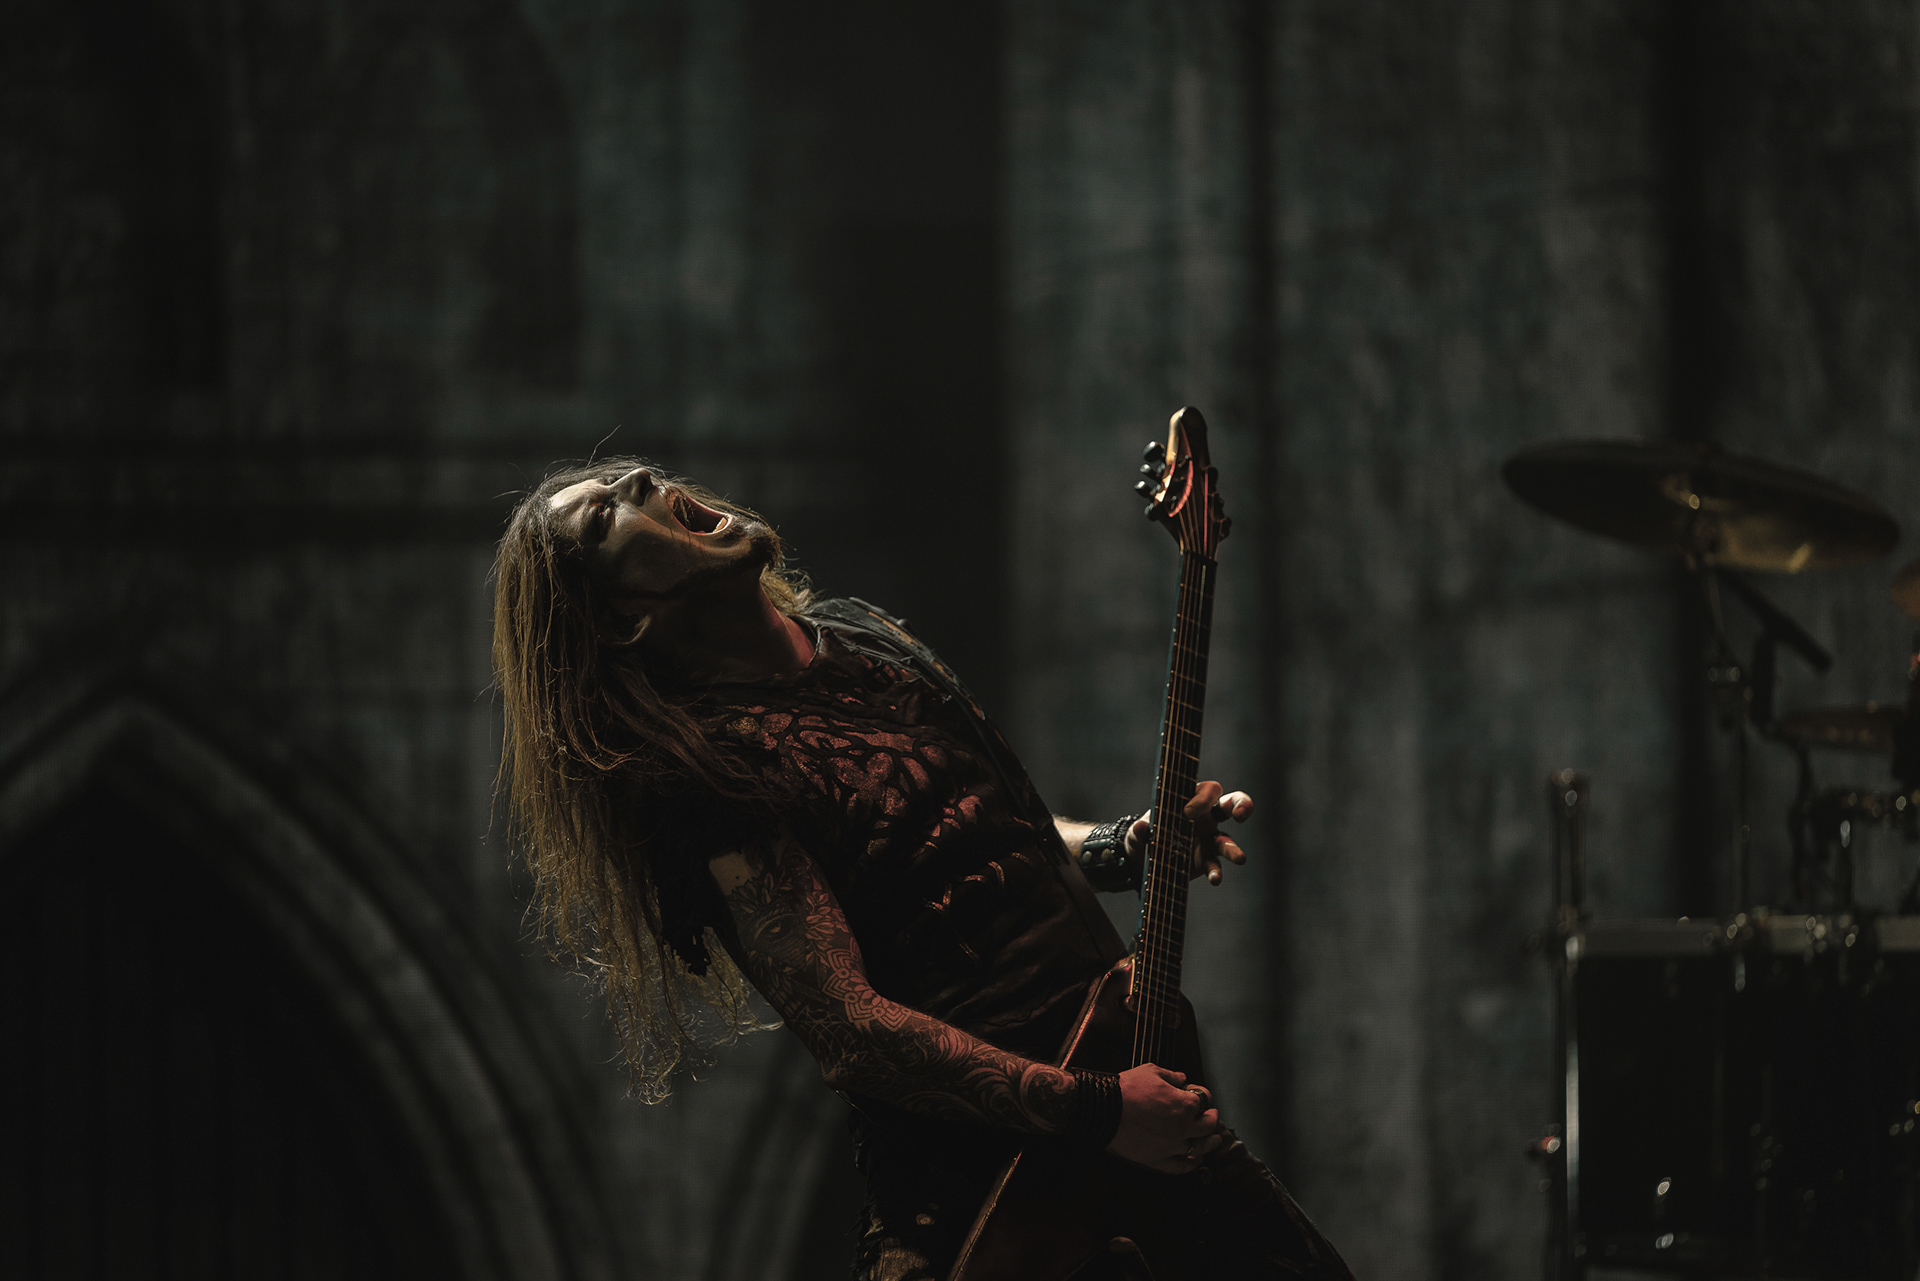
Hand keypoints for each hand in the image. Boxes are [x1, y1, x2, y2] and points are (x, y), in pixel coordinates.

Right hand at [1105, 1065, 1222, 1172]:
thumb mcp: (1151, 1071)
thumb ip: (1171, 1076)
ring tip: (1214, 1140)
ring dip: (1210, 1143)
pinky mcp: (1158, 1160)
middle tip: (1211, 1116)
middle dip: (1211, 1118)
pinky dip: (1191, 1164)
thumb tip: (1181, 1078)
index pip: (1204, 1099)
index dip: (1202, 1095)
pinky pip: (1181, 1166)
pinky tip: (1196, 1160)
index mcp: (1184, 1104)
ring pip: (1200, 1147)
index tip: (1198, 1095)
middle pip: (1208, 1125)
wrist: (1104, 1109)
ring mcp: (1172, 1146)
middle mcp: (1183, 1127)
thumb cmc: (1126, 1089)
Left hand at [1125, 781, 1252, 884]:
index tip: (1186, 814)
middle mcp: (1204, 817)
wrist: (1141, 861)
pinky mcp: (1204, 860)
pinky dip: (1215, 872)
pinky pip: (1214, 864)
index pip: (1207, 790)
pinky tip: (1215, 879)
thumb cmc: (1143, 836)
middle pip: (1230, 803)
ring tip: (1240, 858)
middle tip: (1241, 813)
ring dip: (1233, 848)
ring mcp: (1207, 839)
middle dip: (1241, 804)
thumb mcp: (1136, 833)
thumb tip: (1142, 827)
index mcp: (1189, 799)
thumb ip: (1139, 830)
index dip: (1201, 799)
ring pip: (1226, 839)